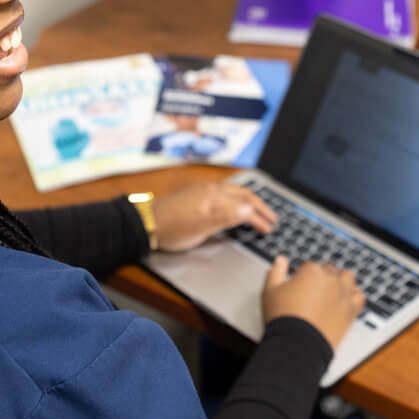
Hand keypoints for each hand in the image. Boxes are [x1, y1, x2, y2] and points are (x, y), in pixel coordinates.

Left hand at [151, 179, 277, 251]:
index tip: (269, 228)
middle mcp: (211, 189)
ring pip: (234, 192)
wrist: (146, 222)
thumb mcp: (199, 228)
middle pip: (243, 194)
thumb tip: (247, 210)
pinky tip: (237, 205)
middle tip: (272, 218)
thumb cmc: (171, 228)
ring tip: (259, 210)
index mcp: (214, 196)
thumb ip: (225, 218)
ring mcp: (204, 191)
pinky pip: (225, 193)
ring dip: (249, 201)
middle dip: (260, 205)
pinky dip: (237, 199)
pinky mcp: (198, 195)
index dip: (259, 217)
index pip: (245, 205)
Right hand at [261, 256, 364, 349]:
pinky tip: (347, 300)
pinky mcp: (351, 310)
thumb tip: (281, 260)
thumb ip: (275, 272)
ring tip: (332, 291)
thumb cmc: (283, 318)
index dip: (303, 276)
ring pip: (347, 278)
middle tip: (313, 292)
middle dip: (322, 278)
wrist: (298, 345)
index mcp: (311, 271)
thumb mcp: (270, 292)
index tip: (299, 287)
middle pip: (329, 270)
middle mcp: (330, 279)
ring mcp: (343, 294)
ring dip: (341, 281)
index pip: (310, 266)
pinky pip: (359, 297)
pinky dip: (354, 296)